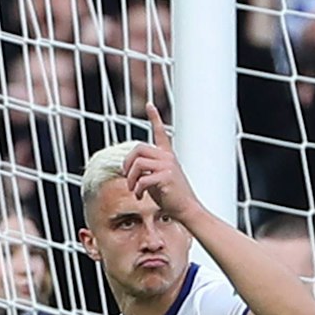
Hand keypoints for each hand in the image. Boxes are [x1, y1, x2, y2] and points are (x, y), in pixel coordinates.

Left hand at [124, 105, 202, 219]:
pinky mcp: (166, 177)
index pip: (161, 132)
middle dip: (127, 162)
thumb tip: (128, 169)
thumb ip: (146, 170)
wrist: (187, 209)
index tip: (150, 105)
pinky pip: (143, 179)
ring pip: (138, 163)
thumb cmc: (172, 197)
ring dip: (130, 179)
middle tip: (126, 176)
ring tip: (133, 190)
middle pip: (138, 148)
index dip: (155, 118)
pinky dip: (137, 190)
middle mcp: (168, 158)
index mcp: (167, 156)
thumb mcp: (157, 179)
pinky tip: (140, 196)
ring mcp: (168, 166)